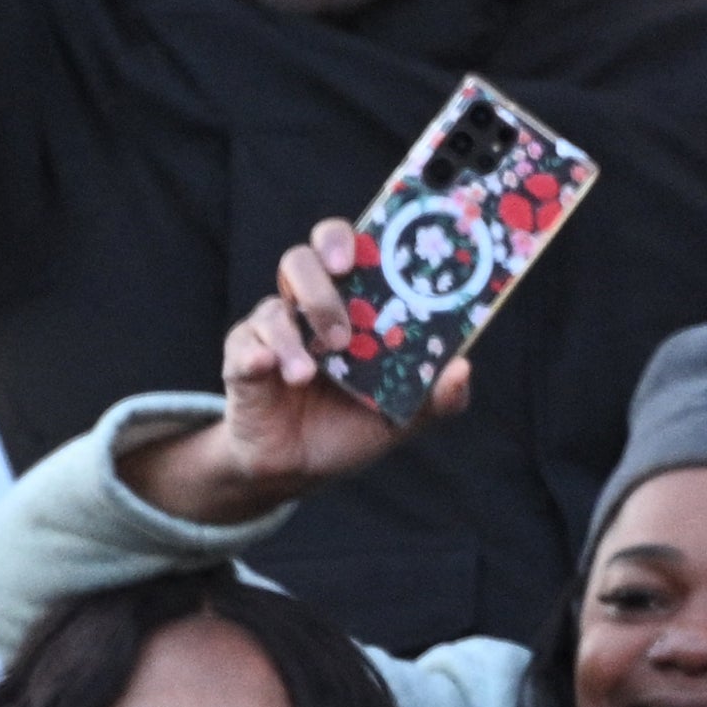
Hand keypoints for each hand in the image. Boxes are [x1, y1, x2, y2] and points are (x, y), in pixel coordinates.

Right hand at [116, 228, 448, 519]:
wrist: (301, 469)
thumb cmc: (351, 423)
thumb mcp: (404, 415)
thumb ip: (438, 395)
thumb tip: (462, 369)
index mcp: (351, 304)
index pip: (345, 248)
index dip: (346, 238)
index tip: (357, 253)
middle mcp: (308, 307)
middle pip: (302, 260)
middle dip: (321, 280)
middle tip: (343, 317)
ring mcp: (274, 331)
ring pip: (274, 305)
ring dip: (295, 334)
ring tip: (312, 373)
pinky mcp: (244, 360)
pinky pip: (245, 346)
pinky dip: (261, 355)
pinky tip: (276, 372)